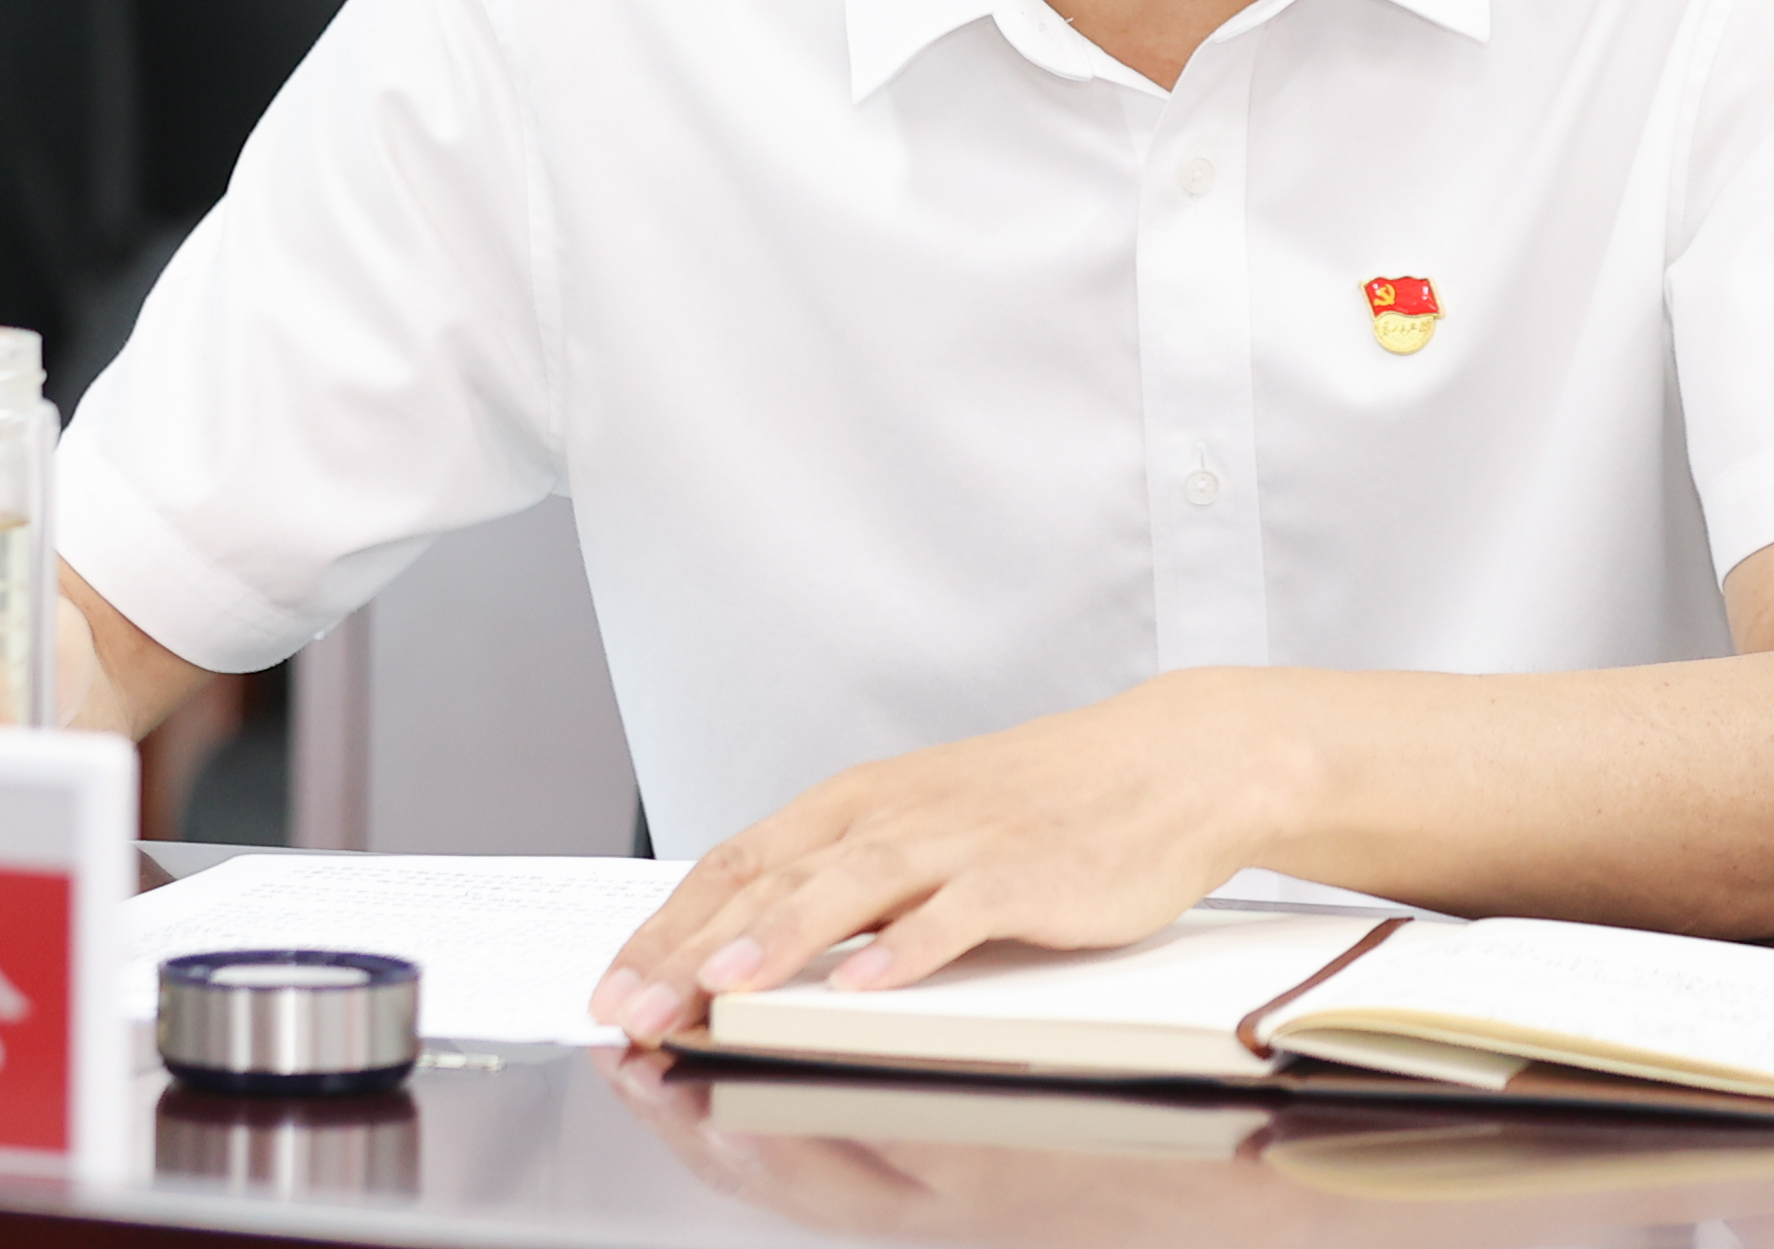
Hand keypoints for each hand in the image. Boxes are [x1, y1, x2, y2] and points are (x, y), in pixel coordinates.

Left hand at [587, 669, 1303, 1042]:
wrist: (1161, 764)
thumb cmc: (1040, 804)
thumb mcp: (922, 827)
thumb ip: (843, 875)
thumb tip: (749, 938)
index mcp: (857, 802)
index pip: (736, 862)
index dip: (667, 925)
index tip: (612, 983)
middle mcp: (892, 814)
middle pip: (770, 879)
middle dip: (689, 949)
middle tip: (630, 1010)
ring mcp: (957, 840)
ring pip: (848, 885)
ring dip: (778, 939)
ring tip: (719, 988)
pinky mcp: (1022, 871)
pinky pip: (954, 912)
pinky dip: (906, 947)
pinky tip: (864, 985)